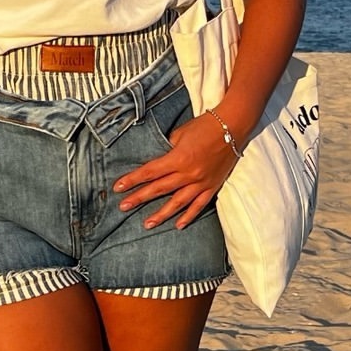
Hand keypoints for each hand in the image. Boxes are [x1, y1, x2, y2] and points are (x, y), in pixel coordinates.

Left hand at [113, 112, 239, 230]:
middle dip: (139, 198)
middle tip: (123, 207)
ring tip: (147, 224)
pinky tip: (178, 225)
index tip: (118, 187)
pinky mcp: (212, 186)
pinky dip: (189, 216)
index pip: (150, 172)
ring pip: (178, 202)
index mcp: (178, 158)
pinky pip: (199, 205)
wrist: (233, 127)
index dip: (133, 180)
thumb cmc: (205, 126)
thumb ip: (168, 150)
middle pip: (159, 188)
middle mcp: (188, 173)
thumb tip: (159, 162)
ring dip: (161, 214)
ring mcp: (201, 182)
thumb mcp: (180, 134)